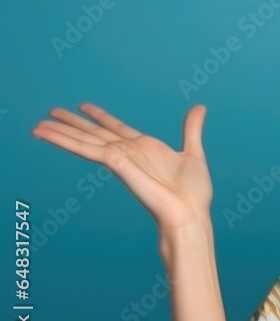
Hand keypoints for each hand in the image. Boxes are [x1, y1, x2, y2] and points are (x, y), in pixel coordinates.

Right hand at [31, 103, 212, 235]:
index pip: (115, 127)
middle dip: (71, 124)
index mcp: (145, 148)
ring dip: (61, 134)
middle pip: (94, 134)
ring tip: (38, 126)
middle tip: (49, 113)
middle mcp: (129, 153)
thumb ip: (191, 129)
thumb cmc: (193, 193)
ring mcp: (122, 160)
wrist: (190, 214)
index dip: (99, 116)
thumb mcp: (193, 153)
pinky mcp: (120, 167)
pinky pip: (92, 151)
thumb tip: (199, 107)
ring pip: (85, 142)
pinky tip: (53, 135)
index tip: (83, 106)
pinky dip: (71, 143)